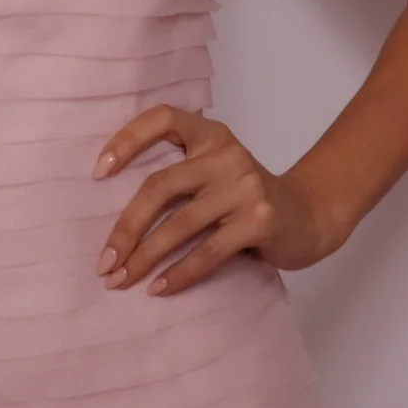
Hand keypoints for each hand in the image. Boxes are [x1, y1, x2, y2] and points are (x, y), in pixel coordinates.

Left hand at [90, 105, 337, 296]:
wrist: (309, 216)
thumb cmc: (247, 199)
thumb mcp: (215, 173)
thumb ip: (179, 177)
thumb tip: (114, 218)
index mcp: (210, 135)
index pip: (162, 119)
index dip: (127, 139)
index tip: (98, 172)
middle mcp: (226, 153)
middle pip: (160, 186)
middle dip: (126, 227)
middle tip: (104, 261)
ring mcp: (245, 186)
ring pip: (180, 224)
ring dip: (145, 257)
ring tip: (121, 280)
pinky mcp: (259, 221)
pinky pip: (208, 251)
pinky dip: (179, 273)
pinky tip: (160, 288)